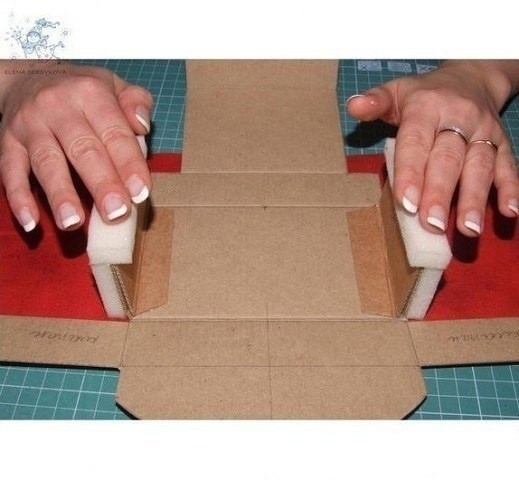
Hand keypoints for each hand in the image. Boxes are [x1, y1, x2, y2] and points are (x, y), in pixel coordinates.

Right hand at [0, 61, 152, 231]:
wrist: (28, 75)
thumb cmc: (82, 92)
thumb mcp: (114, 85)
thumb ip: (136, 102)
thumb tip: (142, 125)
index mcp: (90, 94)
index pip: (114, 133)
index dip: (129, 164)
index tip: (140, 193)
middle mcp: (58, 107)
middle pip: (82, 150)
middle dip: (101, 184)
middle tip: (115, 212)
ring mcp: (30, 125)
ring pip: (46, 162)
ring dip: (60, 194)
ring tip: (73, 222)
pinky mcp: (7, 142)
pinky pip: (9, 171)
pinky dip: (19, 198)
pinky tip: (31, 222)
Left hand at [346, 61, 518, 236]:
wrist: (471, 79)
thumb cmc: (424, 96)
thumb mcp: (396, 92)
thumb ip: (375, 101)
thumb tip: (354, 106)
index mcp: (426, 107)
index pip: (416, 142)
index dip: (411, 172)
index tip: (406, 202)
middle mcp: (459, 118)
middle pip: (448, 159)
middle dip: (439, 193)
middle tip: (431, 223)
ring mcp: (483, 131)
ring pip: (479, 166)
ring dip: (474, 198)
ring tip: (468, 228)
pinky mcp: (502, 143)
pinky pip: (507, 166)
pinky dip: (510, 189)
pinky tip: (509, 212)